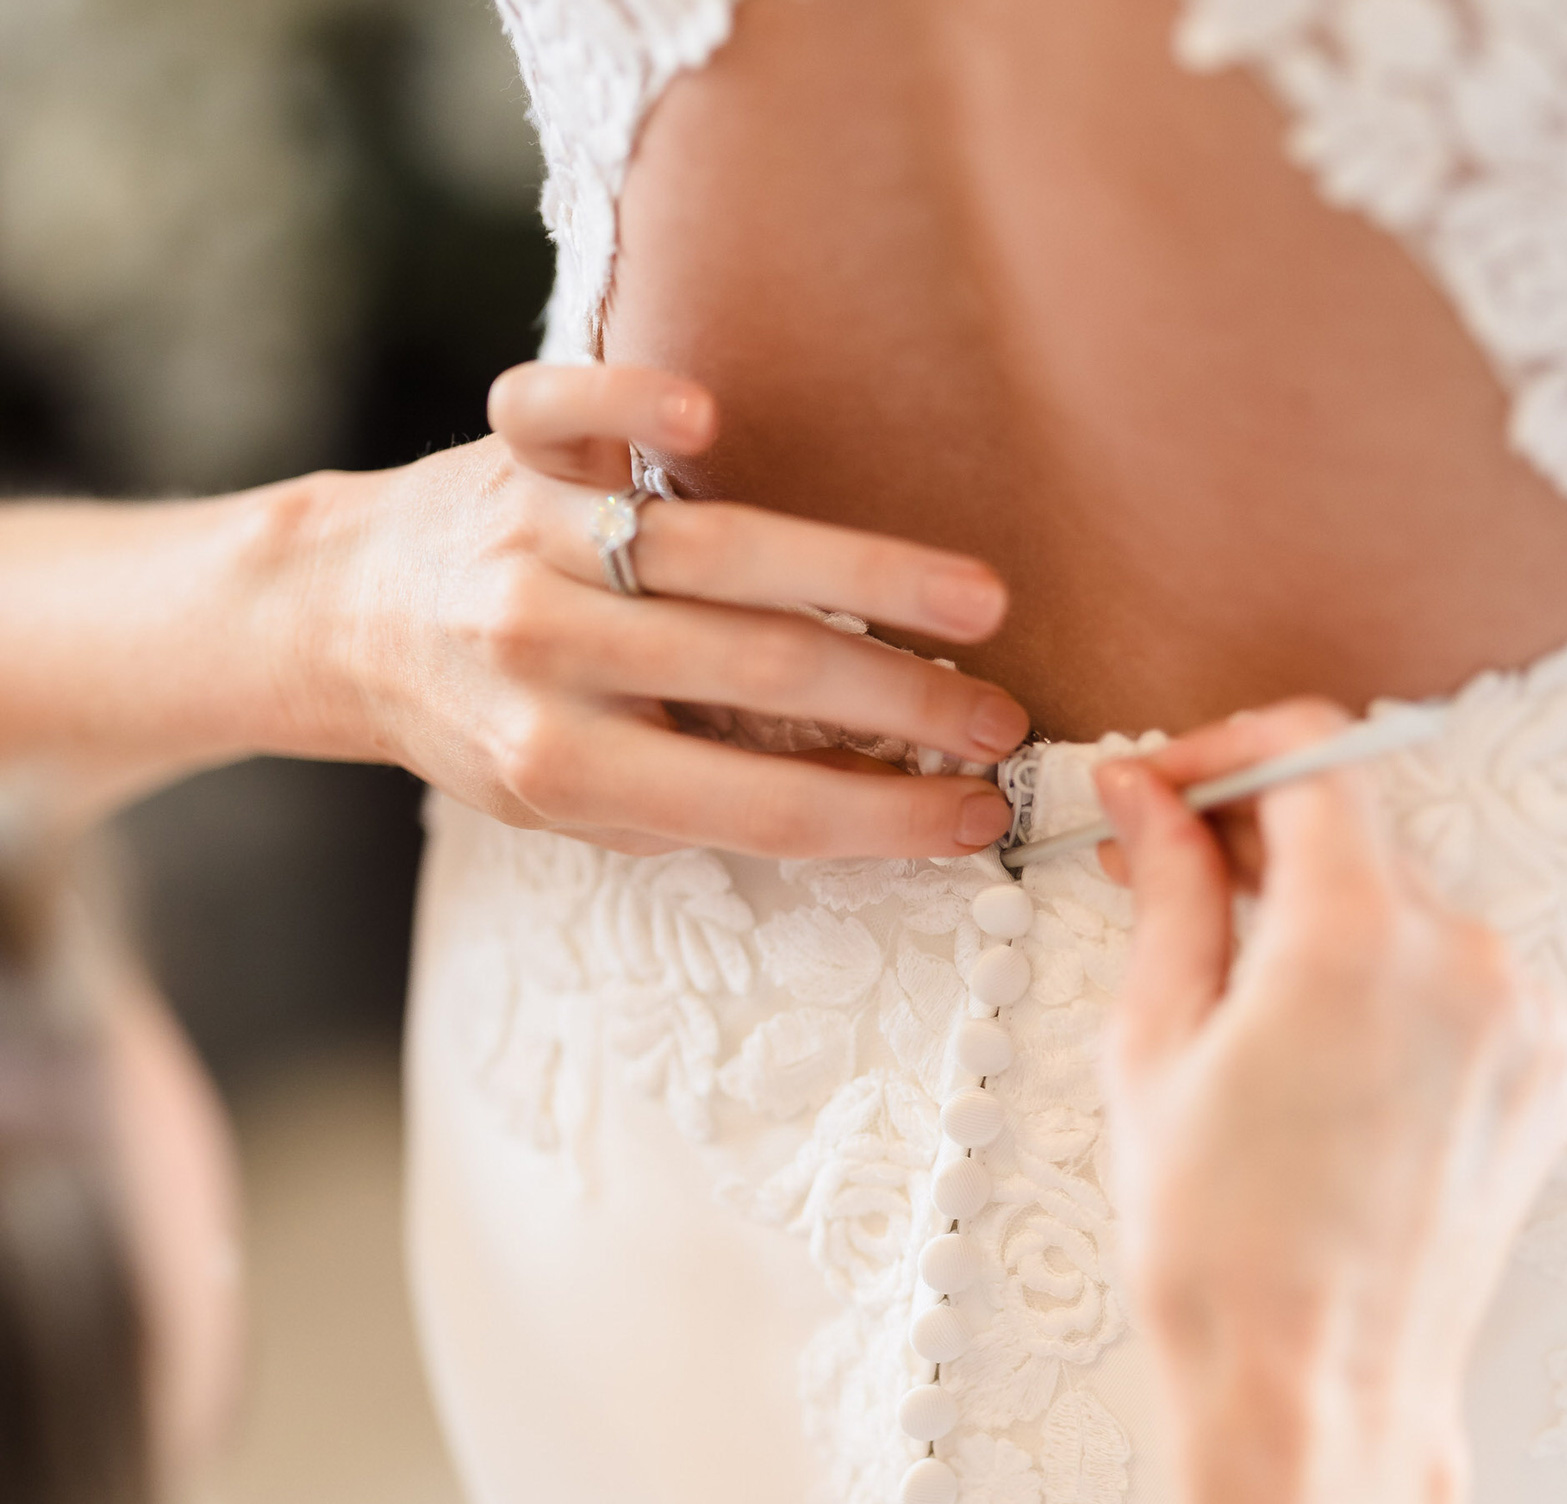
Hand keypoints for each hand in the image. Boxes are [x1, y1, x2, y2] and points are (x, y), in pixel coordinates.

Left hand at [299, 363, 1030, 856]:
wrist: (345, 619)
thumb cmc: (484, 721)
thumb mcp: (571, 804)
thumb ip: (697, 801)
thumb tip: (870, 798)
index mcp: (561, 765)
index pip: (760, 805)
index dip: (885, 818)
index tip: (980, 813)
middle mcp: (544, 654)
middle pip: (760, 676)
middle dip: (905, 703)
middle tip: (1003, 718)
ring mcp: (528, 544)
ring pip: (710, 551)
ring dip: (858, 574)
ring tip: (975, 601)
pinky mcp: (513, 451)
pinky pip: (560, 412)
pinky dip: (625, 403)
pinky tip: (709, 415)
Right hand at [1094, 699, 1566, 1503]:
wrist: (1316, 1392)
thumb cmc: (1223, 1249)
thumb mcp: (1156, 1043)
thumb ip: (1168, 892)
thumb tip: (1152, 801)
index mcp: (1360, 939)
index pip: (1313, 754)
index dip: (1225, 750)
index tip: (1169, 781)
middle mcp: (1466, 961)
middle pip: (1358, 823)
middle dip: (1254, 830)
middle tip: (1162, 864)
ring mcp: (1520, 1019)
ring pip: (1405, 895)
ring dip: (1315, 899)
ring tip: (1227, 963)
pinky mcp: (1542, 1071)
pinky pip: (1454, 968)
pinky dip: (1381, 963)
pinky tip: (1307, 1023)